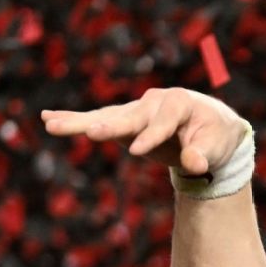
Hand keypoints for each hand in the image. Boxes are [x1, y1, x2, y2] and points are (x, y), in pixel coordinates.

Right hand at [41, 88, 249, 174]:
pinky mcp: (126, 122)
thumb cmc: (215, 136)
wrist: (210, 128)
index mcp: (179, 103)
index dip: (152, 136)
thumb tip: (194, 164)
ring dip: (79, 121)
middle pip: (128, 115)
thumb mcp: (216, 146)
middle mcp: (154, 102)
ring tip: (51, 123)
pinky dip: (75, 120)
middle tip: (90, 132)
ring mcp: (137, 110)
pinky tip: (49, 119)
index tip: (137, 151)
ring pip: (106, 117)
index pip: (163, 121)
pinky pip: (98, 121)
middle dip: (109, 125)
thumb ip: (203, 154)